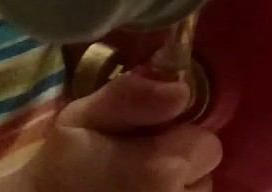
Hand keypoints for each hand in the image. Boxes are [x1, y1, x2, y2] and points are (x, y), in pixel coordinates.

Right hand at [21, 72, 221, 191]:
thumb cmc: (64, 164)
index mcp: (162, 169)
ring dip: (176, 186)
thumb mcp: (82, 117)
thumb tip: (180, 90)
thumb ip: (131, 97)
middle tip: (139, 163)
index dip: (179, 136)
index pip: (207, 142)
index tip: (149, 138)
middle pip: (205, 170)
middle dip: (180, 161)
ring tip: (136, 185)